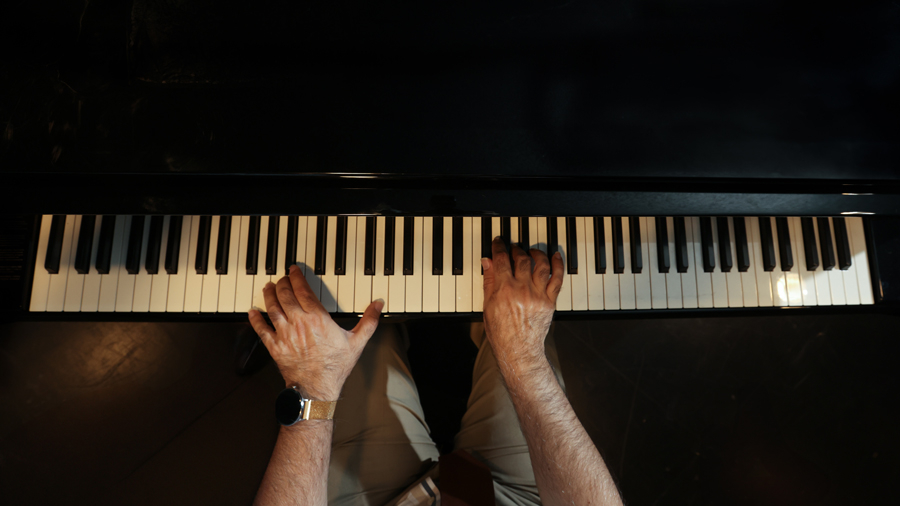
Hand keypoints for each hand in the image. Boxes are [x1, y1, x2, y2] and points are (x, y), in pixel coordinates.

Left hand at [248, 264, 383, 400]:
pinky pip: (261, 330)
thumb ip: (368, 320)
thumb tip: (378, 305)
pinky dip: (255, 319)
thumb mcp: (357, 342)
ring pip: (272, 308)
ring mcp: (284, 335)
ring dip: (269, 295)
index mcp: (317, 318)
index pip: (303, 290)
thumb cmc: (336, 367)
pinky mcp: (275, 347)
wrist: (318, 389)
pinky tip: (253, 312)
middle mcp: (298, 322)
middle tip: (283, 278)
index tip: (294, 271)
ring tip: (268, 287)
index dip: (296, 277)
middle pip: (285, 295)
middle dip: (282, 283)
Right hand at [481, 237, 564, 369]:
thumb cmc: (501, 333)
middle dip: (517, 249)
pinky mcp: (550, 301)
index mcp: (504, 290)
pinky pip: (557, 278)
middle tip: (514, 248)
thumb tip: (487, 263)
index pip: (501, 260)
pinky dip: (558, 265)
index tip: (499, 242)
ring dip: (536, 253)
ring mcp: (538, 295)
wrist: (518, 350)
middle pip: (522, 259)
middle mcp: (522, 289)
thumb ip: (489, 281)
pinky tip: (555, 256)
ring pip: (541, 264)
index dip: (499, 247)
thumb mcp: (487, 306)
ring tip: (531, 252)